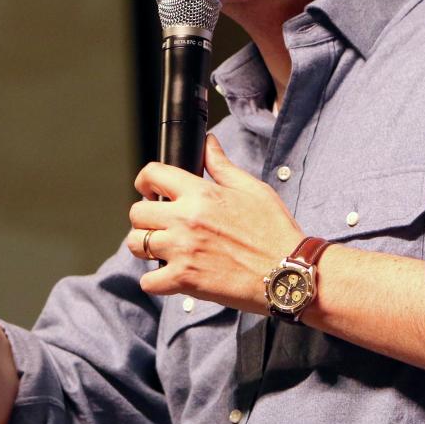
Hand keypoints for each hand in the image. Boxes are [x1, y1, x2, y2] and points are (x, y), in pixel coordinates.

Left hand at [125, 135, 301, 311]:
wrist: (289, 273)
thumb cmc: (275, 231)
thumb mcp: (252, 189)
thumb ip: (222, 165)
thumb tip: (208, 142)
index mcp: (201, 193)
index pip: (153, 174)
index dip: (146, 180)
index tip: (150, 189)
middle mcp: (186, 220)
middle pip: (136, 212)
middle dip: (144, 216)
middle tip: (159, 223)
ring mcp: (182, 251)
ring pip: (135, 244)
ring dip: (145, 246)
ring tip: (162, 248)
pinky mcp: (185, 281)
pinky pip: (148, 281)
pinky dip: (154, 280)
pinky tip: (169, 275)